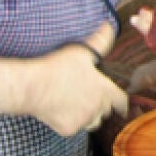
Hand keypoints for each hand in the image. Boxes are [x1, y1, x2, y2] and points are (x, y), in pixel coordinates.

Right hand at [0, 22, 126, 135]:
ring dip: (88, 115)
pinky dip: (71, 121)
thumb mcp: (81, 52)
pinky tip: (61, 109)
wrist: (32, 87)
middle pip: (106, 110)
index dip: (122, 102)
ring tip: (76, 103)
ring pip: (92, 121)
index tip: (123, 107)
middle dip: (100, 105)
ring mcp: (83, 120)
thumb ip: (100, 41)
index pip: (121, 100)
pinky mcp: (69, 129)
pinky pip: (75, 127)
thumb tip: (109, 26)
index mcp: (104, 90)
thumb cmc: (57, 67)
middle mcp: (97, 108)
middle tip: (88, 96)